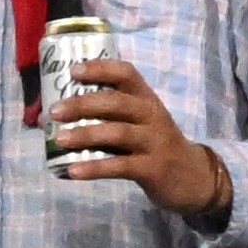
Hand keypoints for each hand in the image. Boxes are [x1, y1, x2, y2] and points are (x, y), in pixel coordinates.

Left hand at [37, 40, 234, 218]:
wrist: (192, 178)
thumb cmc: (155, 145)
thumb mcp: (142, 122)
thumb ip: (112, 115)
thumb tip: (62, 113)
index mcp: (147, 99)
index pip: (127, 73)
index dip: (100, 69)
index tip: (73, 70)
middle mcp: (152, 116)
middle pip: (117, 103)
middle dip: (83, 104)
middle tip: (54, 111)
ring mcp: (154, 142)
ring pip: (117, 133)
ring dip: (85, 134)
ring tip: (59, 139)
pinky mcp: (153, 169)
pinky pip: (120, 166)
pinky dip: (94, 167)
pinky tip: (73, 170)